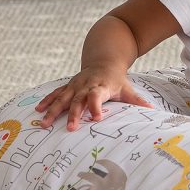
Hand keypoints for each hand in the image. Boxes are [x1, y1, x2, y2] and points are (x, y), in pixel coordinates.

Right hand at [35, 66, 153, 130]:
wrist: (104, 60)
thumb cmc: (117, 79)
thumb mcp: (127, 89)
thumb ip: (137, 101)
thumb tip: (152, 110)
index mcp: (101, 87)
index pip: (97, 96)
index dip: (96, 107)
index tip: (97, 118)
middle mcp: (86, 86)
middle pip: (78, 100)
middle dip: (73, 114)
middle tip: (70, 129)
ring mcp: (75, 86)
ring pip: (62, 98)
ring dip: (53, 111)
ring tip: (44, 124)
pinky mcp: (68, 86)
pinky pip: (55, 94)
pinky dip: (46, 101)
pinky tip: (38, 111)